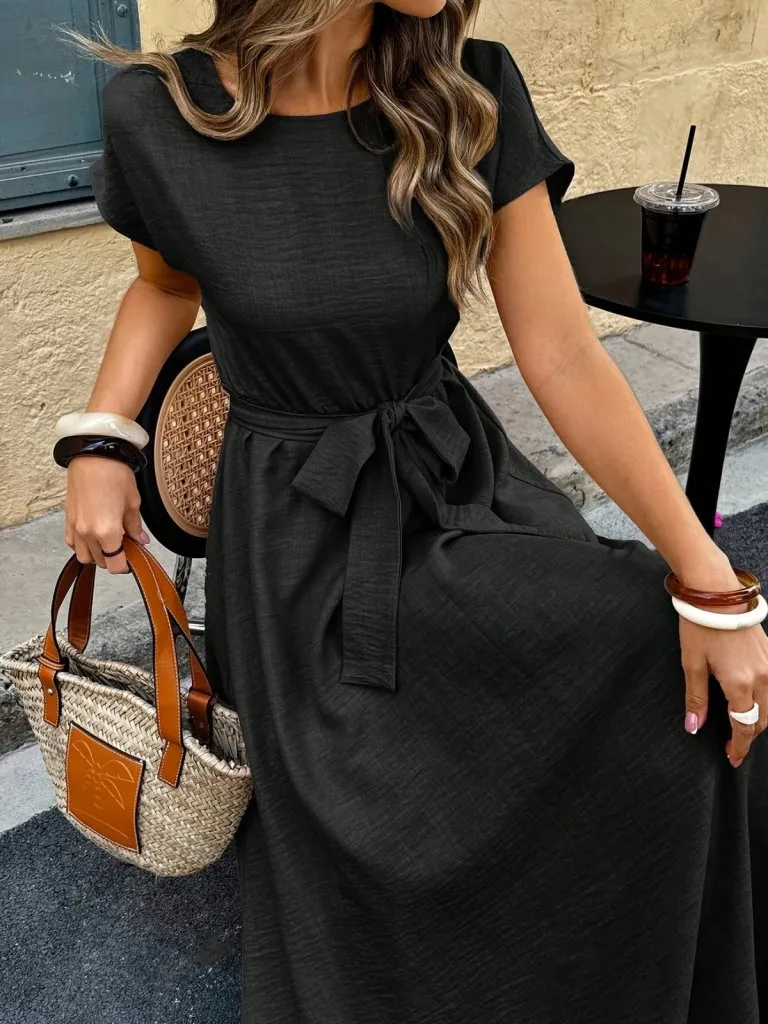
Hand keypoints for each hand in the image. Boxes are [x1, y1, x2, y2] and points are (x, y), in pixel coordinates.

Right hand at [64, 455, 149, 573]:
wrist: (93, 454)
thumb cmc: (114, 473)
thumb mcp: (133, 503)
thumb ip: (135, 527)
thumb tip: (140, 541)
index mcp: (107, 531)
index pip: (116, 565)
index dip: (127, 566)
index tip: (134, 559)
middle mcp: (88, 533)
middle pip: (100, 562)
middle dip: (115, 558)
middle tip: (126, 546)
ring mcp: (75, 527)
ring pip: (84, 556)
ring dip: (97, 555)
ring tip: (109, 542)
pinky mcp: (67, 519)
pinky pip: (72, 543)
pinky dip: (82, 545)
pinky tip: (93, 535)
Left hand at [680, 580, 767, 766]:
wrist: (716, 591)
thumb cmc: (700, 625)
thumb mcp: (692, 663)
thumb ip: (696, 698)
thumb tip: (694, 727)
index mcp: (741, 684)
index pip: (745, 726)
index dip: (739, 746)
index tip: (731, 757)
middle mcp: (762, 677)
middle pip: (762, 719)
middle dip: (749, 735)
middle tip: (732, 745)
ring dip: (759, 718)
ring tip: (740, 724)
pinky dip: (765, 699)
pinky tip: (751, 699)